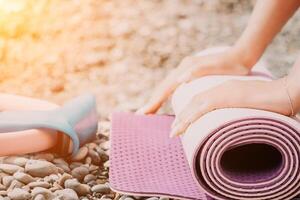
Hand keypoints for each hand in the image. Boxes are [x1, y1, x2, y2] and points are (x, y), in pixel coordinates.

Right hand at [137, 47, 249, 113]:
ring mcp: (185, 72)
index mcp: (185, 70)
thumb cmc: (230, 64)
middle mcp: (182, 70)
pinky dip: (166, 96)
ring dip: (157, 99)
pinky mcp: (190, 74)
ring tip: (149, 111)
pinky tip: (165, 101)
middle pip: (162, 88)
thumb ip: (196, 71)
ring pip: (166, 88)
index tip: (142, 113)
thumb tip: (178, 79)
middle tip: (141, 115)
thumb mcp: (215, 67)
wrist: (240, 56)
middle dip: (152, 102)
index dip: (153, 102)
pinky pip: (173, 87)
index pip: (164, 89)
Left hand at [170, 78, 291, 136]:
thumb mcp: (250, 106)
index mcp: (225, 90)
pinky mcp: (227, 96)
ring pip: (195, 105)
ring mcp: (223, 91)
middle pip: (194, 102)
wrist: (286, 91)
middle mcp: (220, 88)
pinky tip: (182, 125)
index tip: (182, 124)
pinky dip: (191, 116)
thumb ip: (238, 110)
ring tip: (174, 132)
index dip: (190, 112)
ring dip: (182, 119)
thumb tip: (233, 122)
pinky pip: (203, 107)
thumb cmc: (272, 100)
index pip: (202, 100)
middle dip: (181, 116)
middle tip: (174, 130)